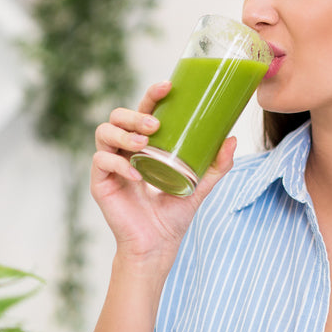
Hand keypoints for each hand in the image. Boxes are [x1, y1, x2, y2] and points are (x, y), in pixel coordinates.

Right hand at [91, 80, 236, 260]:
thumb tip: (232, 139)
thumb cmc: (174, 215)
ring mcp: (110, 165)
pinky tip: (135, 174)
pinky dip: (118, 164)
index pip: (143, 111)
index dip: (151, 95)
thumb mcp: (199, 185)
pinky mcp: (100, 183)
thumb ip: (216, 165)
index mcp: (144, 144)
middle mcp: (124, 150)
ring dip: (123, 134)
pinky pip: (101, 162)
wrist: (158, 245)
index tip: (167, 86)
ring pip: (103, 132)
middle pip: (118, 116)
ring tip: (143, 145)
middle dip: (134, 115)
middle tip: (154, 126)